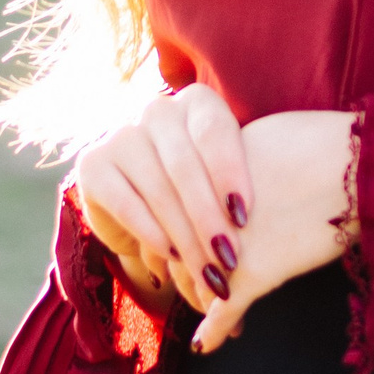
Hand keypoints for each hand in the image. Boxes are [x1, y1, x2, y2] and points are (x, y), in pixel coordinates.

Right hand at [74, 84, 253, 312]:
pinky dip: (151, 231)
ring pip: (157, 187)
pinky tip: (170, 255)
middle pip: (184, 164)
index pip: (214, 130)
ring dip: (184, 235)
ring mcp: (121, 135)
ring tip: (207, 271)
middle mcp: (156, 111)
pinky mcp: (93, 165)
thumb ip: (240, 197)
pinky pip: (125, 201)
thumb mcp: (225, 185)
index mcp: (196, 102)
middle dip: (208, 217)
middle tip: (229, 260)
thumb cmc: (203, 192)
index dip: (230, 172)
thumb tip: (280, 234)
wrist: (145, 202)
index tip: (245, 217)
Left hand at [191, 109, 356, 353]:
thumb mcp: (260, 140)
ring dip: (204, 303)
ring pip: (199, 284)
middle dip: (189, 274)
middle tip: (198, 290)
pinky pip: (224, 310)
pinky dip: (214, 331)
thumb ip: (231, 160)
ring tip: (212, 315)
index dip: (177, 237)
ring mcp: (224, 246)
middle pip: (179, 252)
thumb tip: (226, 172)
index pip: (171, 216)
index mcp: (200, 175)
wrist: (353, 165)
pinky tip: (206, 345)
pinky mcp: (252, 274)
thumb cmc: (320, 145)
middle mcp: (203, 212)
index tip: (187, 251)